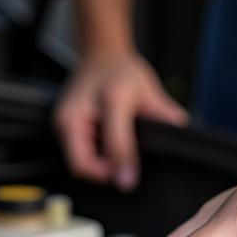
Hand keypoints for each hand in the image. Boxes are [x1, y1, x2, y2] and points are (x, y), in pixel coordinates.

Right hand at [54, 49, 187, 189]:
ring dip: (97, 168)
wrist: (99, 55)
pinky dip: (91, 159)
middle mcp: (75, 113)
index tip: (130, 181)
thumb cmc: (123, 72)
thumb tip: (176, 138)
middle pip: (82, 165)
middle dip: (103, 173)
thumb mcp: (148, 93)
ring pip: (77, 164)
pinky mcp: (61, 128)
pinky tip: (105, 151)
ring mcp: (62, 122)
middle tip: (123, 171)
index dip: (120, 169)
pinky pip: (75, 155)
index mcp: (107, 102)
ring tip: (116, 158)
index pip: (111, 150)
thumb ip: (160, 117)